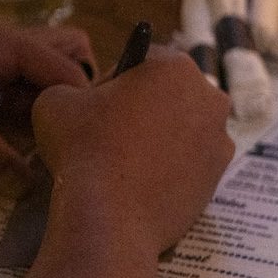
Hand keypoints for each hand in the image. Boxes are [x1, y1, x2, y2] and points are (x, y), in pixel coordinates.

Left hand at [0, 20, 94, 188]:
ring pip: (41, 77)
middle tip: (79, 135)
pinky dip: (28, 114)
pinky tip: (28, 143)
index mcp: (2, 43)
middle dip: (77, 94)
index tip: (95, 142)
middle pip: (65, 57)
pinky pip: (17, 93)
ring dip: (52, 106)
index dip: (85, 104)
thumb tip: (29, 189)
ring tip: (57, 142)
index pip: (67, 68)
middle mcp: (2, 48)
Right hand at [32, 50, 233, 254]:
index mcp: (177, 68)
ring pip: (183, 129)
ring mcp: (221, 141)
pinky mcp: (220, 177)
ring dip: (160, 137)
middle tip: (112, 133)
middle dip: (144, 108)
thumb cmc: (85, 147)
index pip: (143, 60)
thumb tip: (87, 100)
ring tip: (127, 161)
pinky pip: (190, 162)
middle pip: (170, 95)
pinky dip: (172, 167)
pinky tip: (144, 181)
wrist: (112, 217)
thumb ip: (74, 87)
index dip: (116, 79)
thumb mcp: (56, 99)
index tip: (98, 104)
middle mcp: (211, 99)